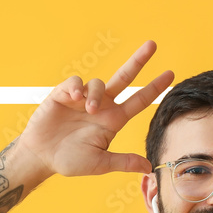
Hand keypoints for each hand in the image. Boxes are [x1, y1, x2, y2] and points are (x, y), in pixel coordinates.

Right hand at [17, 40, 173, 178]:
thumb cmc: (71, 161)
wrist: (42, 157)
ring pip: (98, 83)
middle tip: (153, 45)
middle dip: (138, 61)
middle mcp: (101, 106)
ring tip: (89, 109)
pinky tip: (73, 98)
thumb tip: (149, 168)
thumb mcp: (100, 163)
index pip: (138, 101)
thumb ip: (123, 162)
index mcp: (112, 121)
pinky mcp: (64, 94)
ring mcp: (83, 98)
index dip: (154, 89)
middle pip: (124, 78)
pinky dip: (76, 87)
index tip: (170, 75)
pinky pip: (75, 82)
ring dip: (96, 94)